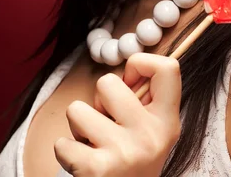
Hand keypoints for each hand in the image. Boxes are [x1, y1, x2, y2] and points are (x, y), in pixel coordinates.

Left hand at [54, 53, 181, 176]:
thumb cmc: (134, 160)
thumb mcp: (153, 130)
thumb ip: (145, 98)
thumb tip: (130, 67)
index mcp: (167, 121)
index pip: (168, 67)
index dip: (140, 65)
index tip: (131, 84)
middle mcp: (150, 135)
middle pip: (108, 82)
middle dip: (99, 100)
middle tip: (108, 123)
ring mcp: (124, 152)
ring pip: (77, 109)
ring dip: (79, 125)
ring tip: (93, 142)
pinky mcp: (97, 170)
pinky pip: (62, 143)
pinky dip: (66, 150)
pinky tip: (82, 160)